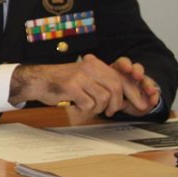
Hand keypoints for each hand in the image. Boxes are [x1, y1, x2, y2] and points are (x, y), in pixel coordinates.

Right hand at [11, 55, 159, 117]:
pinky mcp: (70, 86)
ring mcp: (80, 76)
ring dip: (98, 108)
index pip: (120, 79)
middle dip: (116, 103)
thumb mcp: (84, 77)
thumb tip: (123, 98)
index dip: (132, 93)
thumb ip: (101, 83)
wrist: (37, 80)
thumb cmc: (61, 82)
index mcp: (95, 65)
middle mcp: (89, 68)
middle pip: (115, 88)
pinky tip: (77, 107)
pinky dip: (85, 109)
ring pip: (103, 98)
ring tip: (88, 107)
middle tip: (109, 111)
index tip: (140, 105)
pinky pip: (88, 103)